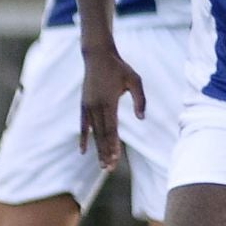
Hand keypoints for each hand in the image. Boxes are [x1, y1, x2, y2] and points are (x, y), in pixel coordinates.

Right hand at [80, 46, 145, 171]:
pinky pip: (83, 126)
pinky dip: (84, 138)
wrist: (98, 56)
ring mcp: (87, 106)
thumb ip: (140, 100)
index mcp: (109, 102)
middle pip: (101, 135)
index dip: (113, 145)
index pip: (111, 129)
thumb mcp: (135, 80)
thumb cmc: (120, 68)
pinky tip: (83, 151)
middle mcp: (95, 106)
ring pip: (93, 133)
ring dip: (97, 149)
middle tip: (109, 169)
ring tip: (102, 164)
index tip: (116, 159)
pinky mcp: (83, 105)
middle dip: (106, 153)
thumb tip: (142, 118)